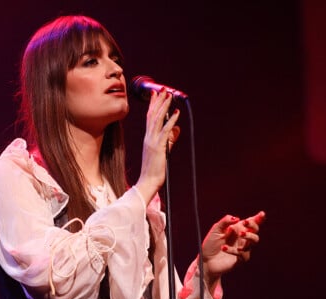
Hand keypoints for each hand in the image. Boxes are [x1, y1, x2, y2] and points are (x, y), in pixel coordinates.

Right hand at [135, 89, 180, 204]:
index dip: (153, 105)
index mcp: (148, 138)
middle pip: (153, 115)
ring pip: (157, 120)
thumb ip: (170, 139)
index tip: (156, 94)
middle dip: (158, 101)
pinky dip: (171, 121)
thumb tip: (177, 129)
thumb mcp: (163, 151)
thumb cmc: (154, 169)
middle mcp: (148, 137)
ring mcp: (152, 141)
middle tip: (163, 89)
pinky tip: (176, 113)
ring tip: (169, 95)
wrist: (148, 181)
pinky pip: (165, 131)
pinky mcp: (159, 147)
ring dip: (164, 107)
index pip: (149, 118)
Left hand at [201, 211, 265, 278]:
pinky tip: (223, 248)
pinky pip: (242, 254)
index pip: (250, 223)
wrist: (205, 260)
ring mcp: (243, 249)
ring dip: (249, 236)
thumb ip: (225, 221)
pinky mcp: (240, 260)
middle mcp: (242, 239)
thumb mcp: (216, 229)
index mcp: (238, 230)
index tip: (262, 214)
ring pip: (254, 241)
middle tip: (245, 222)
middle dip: (253, 225)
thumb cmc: (211, 244)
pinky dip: (233, 250)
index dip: (258, 218)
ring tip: (240, 234)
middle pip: (255, 231)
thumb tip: (237, 218)